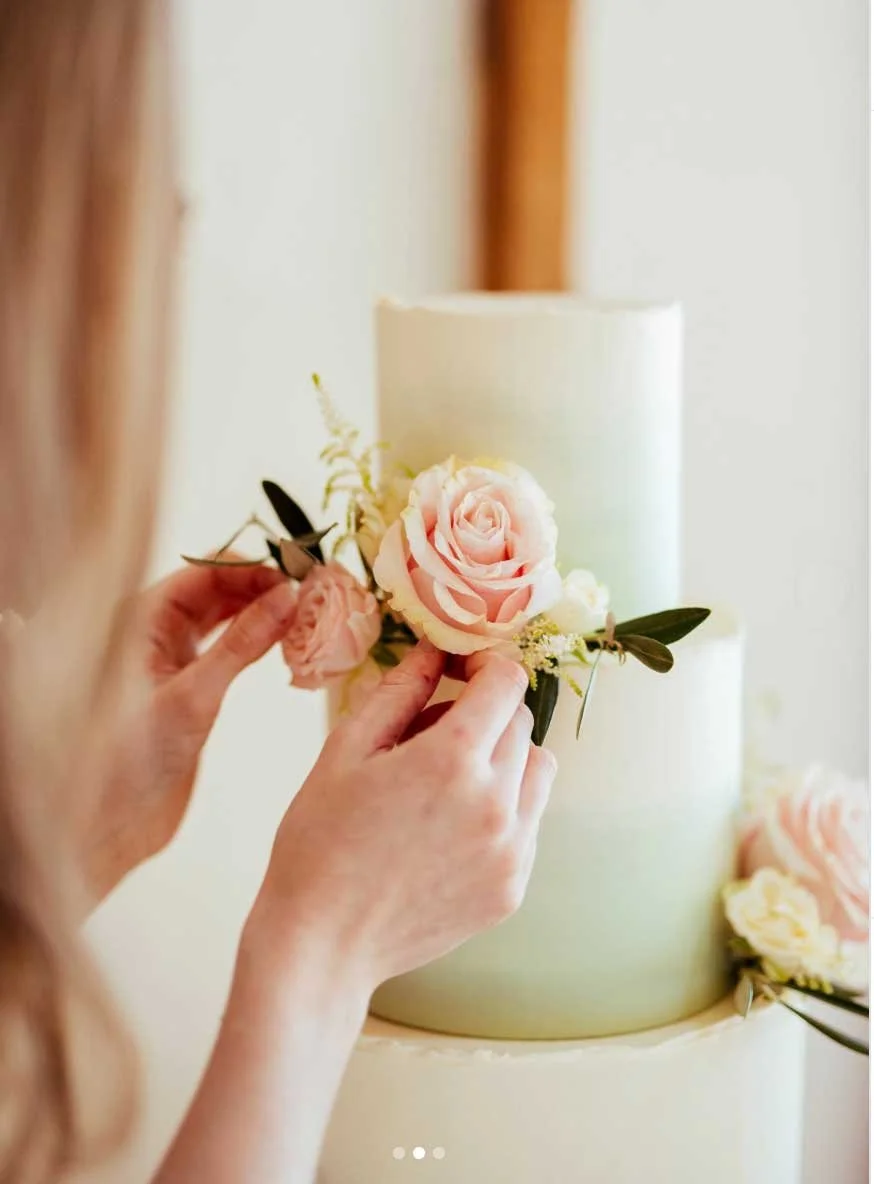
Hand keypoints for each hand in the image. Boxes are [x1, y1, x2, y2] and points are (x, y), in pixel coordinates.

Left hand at [84, 560, 296, 898]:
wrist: (115, 822)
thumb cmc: (131, 762)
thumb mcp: (194, 696)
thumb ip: (241, 644)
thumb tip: (285, 597)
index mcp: (139, 620)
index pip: (202, 572)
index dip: (249, 568)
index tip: (292, 575)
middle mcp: (154, 630)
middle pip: (216, 588)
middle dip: (261, 586)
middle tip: (308, 590)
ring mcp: (171, 656)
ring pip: (225, 616)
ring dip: (263, 611)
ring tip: (305, 612)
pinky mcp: (189, 683)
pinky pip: (229, 645)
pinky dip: (258, 639)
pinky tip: (286, 640)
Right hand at [249, 642, 556, 992]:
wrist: (322, 944)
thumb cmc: (320, 841)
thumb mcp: (346, 749)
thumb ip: (399, 691)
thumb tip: (435, 650)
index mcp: (452, 759)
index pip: (507, 682)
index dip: (484, 665)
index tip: (459, 672)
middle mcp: (496, 803)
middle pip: (522, 724)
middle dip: (485, 713)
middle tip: (431, 733)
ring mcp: (511, 851)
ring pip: (537, 771)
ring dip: (504, 758)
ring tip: (446, 782)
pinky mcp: (512, 888)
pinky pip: (528, 823)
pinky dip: (502, 809)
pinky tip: (448, 828)